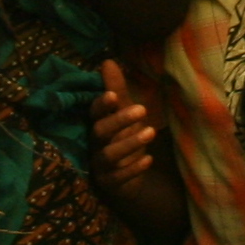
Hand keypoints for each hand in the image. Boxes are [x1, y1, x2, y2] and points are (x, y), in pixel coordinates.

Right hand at [91, 58, 162, 194]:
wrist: (126, 177)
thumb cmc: (122, 137)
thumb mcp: (123, 113)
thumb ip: (117, 90)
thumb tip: (108, 61)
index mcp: (96, 124)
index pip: (93, 112)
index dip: (101, 105)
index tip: (113, 95)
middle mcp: (93, 144)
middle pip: (99, 132)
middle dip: (119, 120)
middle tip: (142, 109)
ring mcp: (100, 165)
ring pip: (109, 155)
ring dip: (129, 143)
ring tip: (151, 132)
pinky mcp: (109, 183)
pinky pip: (119, 178)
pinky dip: (133, 169)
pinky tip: (149, 159)